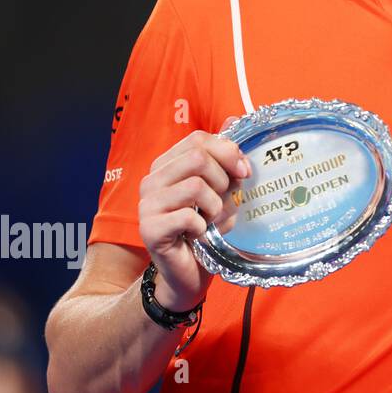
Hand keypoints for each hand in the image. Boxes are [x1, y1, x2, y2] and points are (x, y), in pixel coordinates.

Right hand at [137, 120, 245, 311]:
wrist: (191, 273)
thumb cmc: (208, 228)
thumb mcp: (223, 188)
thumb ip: (225, 157)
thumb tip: (236, 119)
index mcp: (168, 165)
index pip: (199, 139)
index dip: (228, 152)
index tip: (244, 172)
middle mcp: (152, 180)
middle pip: (198, 158)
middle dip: (223, 180)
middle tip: (224, 202)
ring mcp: (147, 205)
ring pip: (195, 186)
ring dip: (216, 206)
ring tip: (212, 220)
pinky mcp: (149, 229)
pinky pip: (188, 216)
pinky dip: (204, 227)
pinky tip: (199, 235)